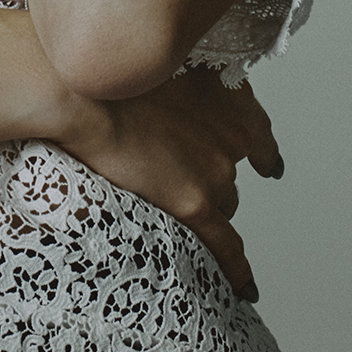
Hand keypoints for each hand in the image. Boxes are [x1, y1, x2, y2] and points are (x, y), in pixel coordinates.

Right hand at [56, 65, 282, 299]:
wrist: (85, 93)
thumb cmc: (113, 76)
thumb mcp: (162, 64)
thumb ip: (184, 85)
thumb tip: (179, 101)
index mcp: (228, 98)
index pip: (257, 133)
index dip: (261, 152)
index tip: (266, 164)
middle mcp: (231, 136)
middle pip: (230, 171)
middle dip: (208, 175)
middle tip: (174, 172)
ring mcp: (215, 172)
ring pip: (223, 203)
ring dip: (203, 205)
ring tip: (170, 204)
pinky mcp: (194, 204)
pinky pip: (225, 245)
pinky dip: (237, 269)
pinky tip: (244, 286)